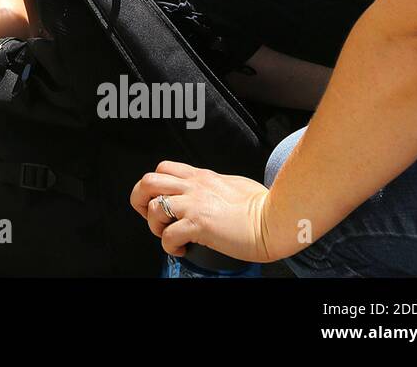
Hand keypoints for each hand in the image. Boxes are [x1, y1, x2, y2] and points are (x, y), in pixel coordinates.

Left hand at [130, 161, 279, 262]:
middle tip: (152, 216)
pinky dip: (169, 246)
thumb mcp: (232, 183)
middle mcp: (194, 187)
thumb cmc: (263, 205)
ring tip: (168, 234)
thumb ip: (213, 185)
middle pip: (147, 181)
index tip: (158, 201)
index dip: (154, 185)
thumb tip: (207, 193)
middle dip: (140, 200)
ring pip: (153, 206)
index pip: (163, 168)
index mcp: (201, 176)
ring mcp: (195, 205)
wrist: (276, 219)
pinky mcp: (199, 225)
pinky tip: (181, 249)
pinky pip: (168, 235)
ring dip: (154, 225)